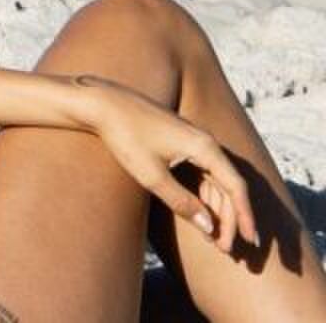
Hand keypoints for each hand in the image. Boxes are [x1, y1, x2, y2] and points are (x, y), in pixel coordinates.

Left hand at [80, 74, 259, 252]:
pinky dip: (204, 196)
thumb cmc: (125, 137)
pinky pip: (201, 174)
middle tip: (226, 250)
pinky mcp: (180, 143)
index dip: (245, 216)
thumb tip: (209, 227)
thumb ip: (181, 202)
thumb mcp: (152, 176)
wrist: (102, 104)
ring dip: (217, 210)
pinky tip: (201, 216)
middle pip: (228, 187)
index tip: (250, 241)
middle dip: (230, 220)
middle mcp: (206, 142)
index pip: (236, 187)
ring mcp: (193, 141)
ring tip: (215, 240)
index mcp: (205, 147)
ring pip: (215, 182)